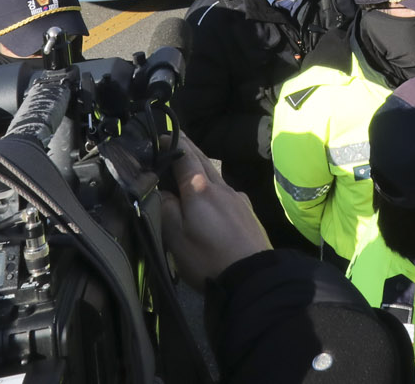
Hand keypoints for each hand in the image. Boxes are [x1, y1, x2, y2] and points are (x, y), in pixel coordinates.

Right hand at [162, 135, 269, 288]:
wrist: (253, 277)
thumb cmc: (209, 258)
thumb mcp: (176, 238)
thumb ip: (166, 210)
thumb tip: (163, 191)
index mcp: (199, 189)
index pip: (184, 156)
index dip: (172, 143)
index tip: (160, 137)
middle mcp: (221, 186)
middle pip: (202, 159)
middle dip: (187, 148)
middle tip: (173, 141)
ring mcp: (237, 198)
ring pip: (215, 175)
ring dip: (200, 167)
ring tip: (187, 170)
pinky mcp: (247, 212)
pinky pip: (226, 191)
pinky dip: (213, 186)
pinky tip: (211, 199)